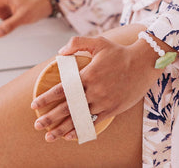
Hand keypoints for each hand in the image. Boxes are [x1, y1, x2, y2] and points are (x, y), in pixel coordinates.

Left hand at [30, 33, 161, 141]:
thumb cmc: (119, 52)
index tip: (34, 104)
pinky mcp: (113, 109)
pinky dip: (81, 129)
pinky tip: (70, 135)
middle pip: (68, 107)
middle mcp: (95, 90)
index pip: (63, 89)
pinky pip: (93, 122)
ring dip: (63, 128)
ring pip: (79, 118)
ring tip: (49, 136)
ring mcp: (104, 102)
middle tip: (37, 125)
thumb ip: (77, 44)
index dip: (47, 98)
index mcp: (88, 74)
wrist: (143, 64)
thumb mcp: (98, 42)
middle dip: (51, 118)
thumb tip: (60, 52)